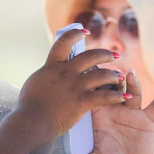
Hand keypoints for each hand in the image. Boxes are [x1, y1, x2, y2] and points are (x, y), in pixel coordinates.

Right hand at [14, 28, 128, 142]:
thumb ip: (46, 75)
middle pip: (90, 56)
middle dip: (105, 54)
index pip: (64, 42)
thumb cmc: (29, 107)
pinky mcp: (82, 101)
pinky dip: (116, 96)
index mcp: (52, 66)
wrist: (32, 122)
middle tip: (114, 55)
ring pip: (101, 74)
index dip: (75, 34)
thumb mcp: (35, 83)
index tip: (85, 31)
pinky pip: (104, 96)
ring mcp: (75, 86)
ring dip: (113, 75)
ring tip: (119, 77)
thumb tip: (48, 71)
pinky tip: (124, 97)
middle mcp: (65, 72)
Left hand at [71, 72, 153, 153]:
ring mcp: (133, 113)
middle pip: (114, 88)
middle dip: (113, 78)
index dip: (93, 86)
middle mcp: (116, 110)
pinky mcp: (148, 119)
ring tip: (130, 74)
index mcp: (101, 116)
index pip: (95, 95)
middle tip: (110, 69)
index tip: (90, 75)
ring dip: (133, 83)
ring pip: (133, 93)